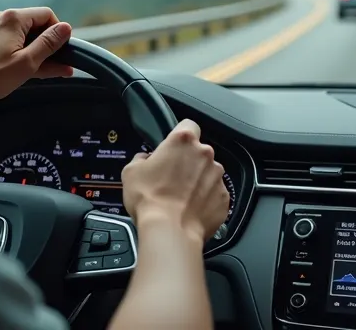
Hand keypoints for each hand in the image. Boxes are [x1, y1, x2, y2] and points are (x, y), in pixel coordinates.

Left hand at [0, 7, 74, 104]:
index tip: (59, 51)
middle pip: (28, 23)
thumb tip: (65, 28)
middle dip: (40, 43)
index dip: (57, 33)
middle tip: (46, 65)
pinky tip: (0, 65)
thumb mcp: (27, 63)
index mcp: (12, 19)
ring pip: (11, 32)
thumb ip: (49, 44)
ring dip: (21, 46)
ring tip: (22, 69)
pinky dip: (2, 48)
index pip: (46, 15)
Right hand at [121, 120, 229, 243]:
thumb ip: (141, 159)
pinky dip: (205, 200)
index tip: (174, 147)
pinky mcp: (224, 198)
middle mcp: (205, 155)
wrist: (170, 230)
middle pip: (199, 152)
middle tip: (171, 179)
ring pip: (208, 173)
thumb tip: (145, 160)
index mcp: (183, 141)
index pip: (188, 125)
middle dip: (188, 162)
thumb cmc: (150, 200)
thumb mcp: (131, 172)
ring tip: (180, 198)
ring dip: (198, 181)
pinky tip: (190, 210)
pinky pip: (215, 194)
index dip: (180, 135)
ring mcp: (217, 177)